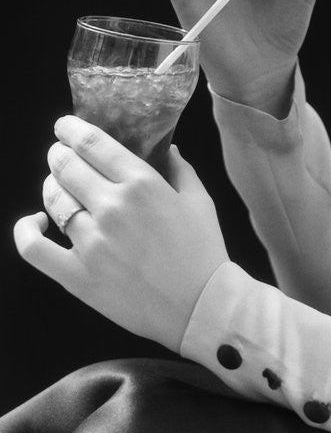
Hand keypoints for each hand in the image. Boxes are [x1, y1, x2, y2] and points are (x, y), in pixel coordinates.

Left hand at [13, 115, 228, 353]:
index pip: (93, 144)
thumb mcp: (199, 200)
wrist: (200, 306)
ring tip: (56, 184)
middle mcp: (113, 207)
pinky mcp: (77, 274)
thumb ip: (180, 169)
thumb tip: (168, 149)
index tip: (65, 126)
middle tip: (59, 152)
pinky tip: (33, 221)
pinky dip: (25, 229)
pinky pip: (34, 247)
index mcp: (142, 183)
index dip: (72, 129)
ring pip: (53, 199)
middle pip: (67, 166)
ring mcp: (91, 241)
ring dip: (50, 185)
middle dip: (58, 153)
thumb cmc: (203, 250)